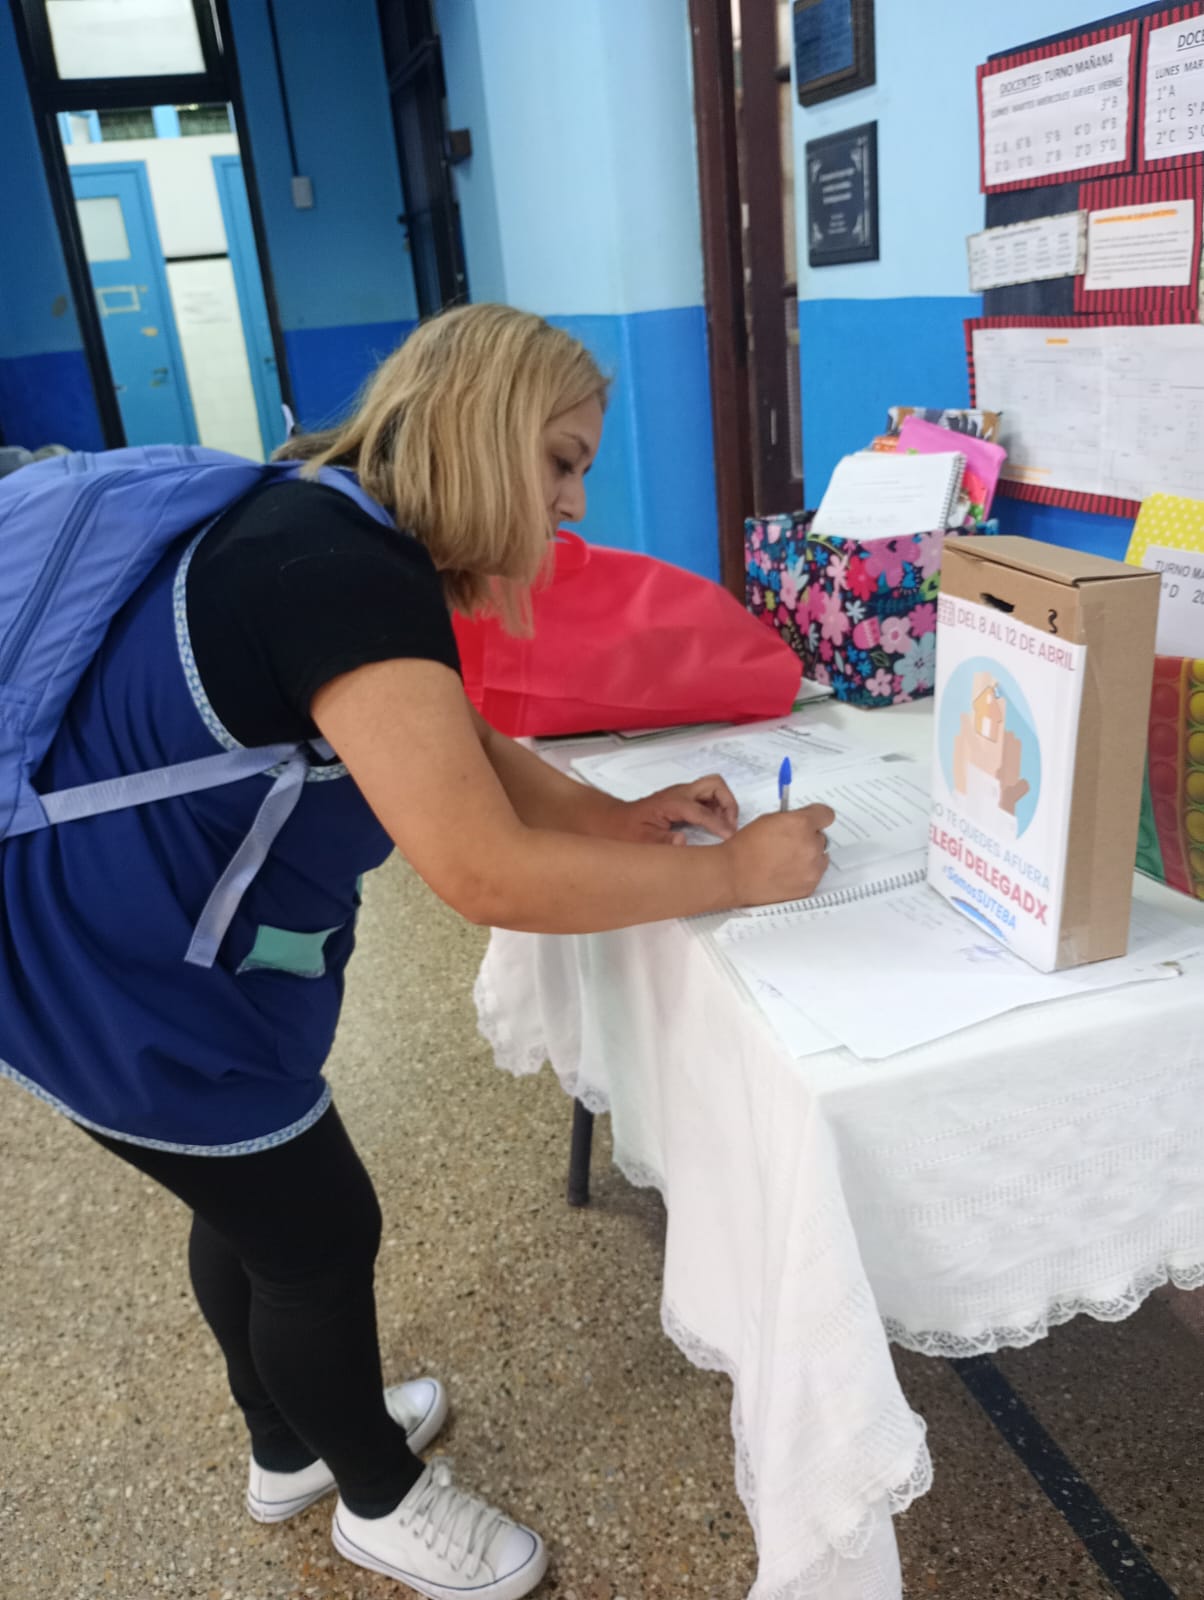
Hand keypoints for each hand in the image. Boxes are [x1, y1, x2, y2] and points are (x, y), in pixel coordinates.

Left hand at [609, 775, 739, 845]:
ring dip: (724, 803)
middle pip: (715, 784)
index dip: (718, 824)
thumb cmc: (627, 831)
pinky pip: (707, 795)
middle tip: (730, 826)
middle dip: (728, 803)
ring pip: (713, 787)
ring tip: (725, 826)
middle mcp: (679, 793)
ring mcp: (682, 793)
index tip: (729, 837)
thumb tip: (683, 841)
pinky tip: (714, 824)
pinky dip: (717, 806)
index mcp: (671, 803)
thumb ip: (663, 842)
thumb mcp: (642, 841)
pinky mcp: (683, 797)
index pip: (702, 810)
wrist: (615, 821)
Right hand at [723, 804, 834, 906]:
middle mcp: (811, 845)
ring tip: (786, 861)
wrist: (734, 875)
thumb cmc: (745, 848)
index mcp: (801, 824)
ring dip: (809, 857)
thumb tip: (801, 821)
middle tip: (789, 844)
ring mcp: (812, 868)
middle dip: (808, 839)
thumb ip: (791, 819)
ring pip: (821, 857)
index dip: (818, 817)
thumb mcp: (768, 820)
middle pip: (822, 837)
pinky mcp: (809, 886)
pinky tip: (785, 873)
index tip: (815, 820)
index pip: (826, 815)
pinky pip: (814, 875)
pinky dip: (804, 874)